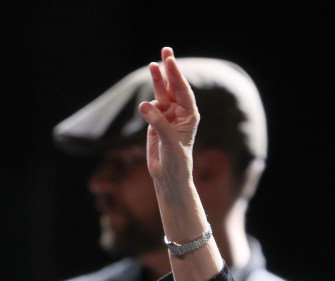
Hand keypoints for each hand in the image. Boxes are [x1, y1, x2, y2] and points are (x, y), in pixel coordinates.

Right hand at [138, 47, 198, 186]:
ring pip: (162, 94)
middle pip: (174, 87)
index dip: (176, 75)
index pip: (183, 91)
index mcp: (190, 116)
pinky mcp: (156, 122)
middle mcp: (180, 113)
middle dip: (170, 70)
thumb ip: (157, 122)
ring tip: (153, 65)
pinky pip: (152, 106)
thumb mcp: (169, 141)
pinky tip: (146, 103)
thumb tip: (144, 106)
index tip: (169, 60)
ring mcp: (168, 117)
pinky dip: (148, 101)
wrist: (169, 176)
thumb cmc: (176, 160)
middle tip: (166, 50)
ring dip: (157, 80)